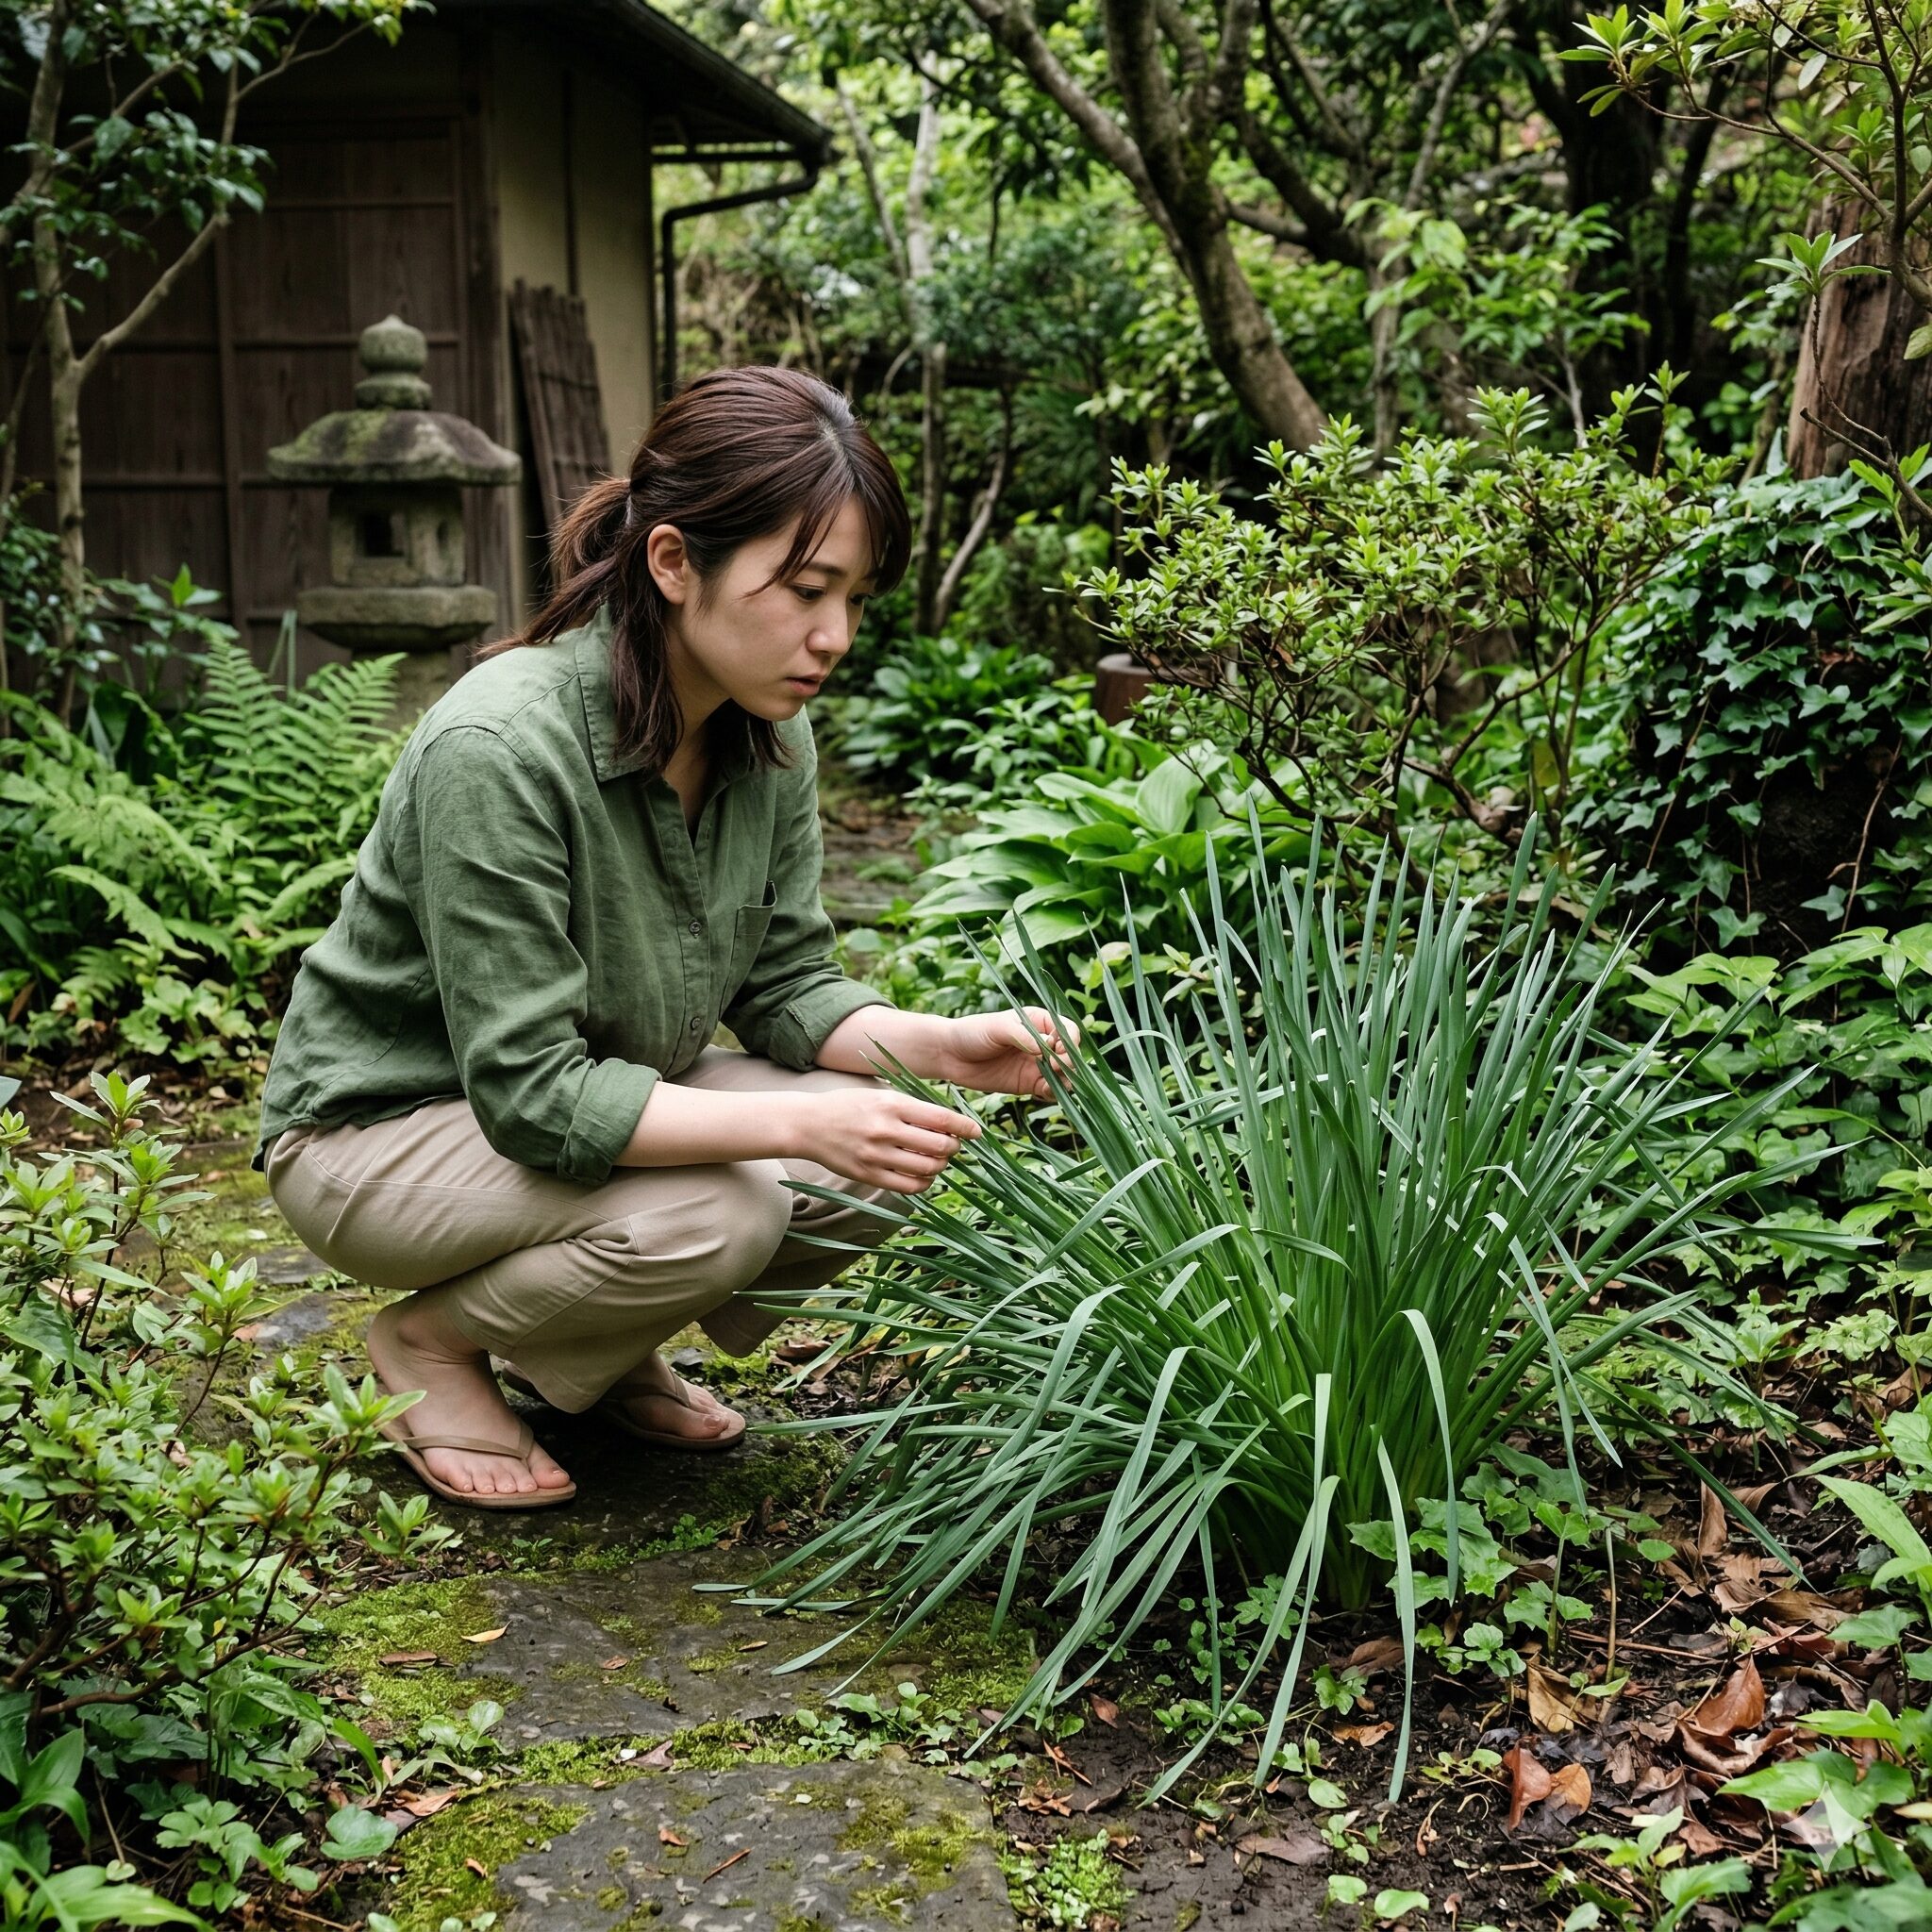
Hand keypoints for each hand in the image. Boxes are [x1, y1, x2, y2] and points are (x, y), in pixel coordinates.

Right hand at [788, 1087, 982, 1193]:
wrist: (808, 1124)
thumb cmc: (849, 1106)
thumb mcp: (881, 1095)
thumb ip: (913, 1108)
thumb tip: (949, 1123)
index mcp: (892, 1105)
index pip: (941, 1119)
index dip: (964, 1127)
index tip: (975, 1132)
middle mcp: (885, 1130)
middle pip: (939, 1146)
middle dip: (954, 1148)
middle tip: (953, 1146)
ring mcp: (876, 1155)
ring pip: (927, 1169)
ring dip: (941, 1166)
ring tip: (938, 1160)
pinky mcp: (868, 1175)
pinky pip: (908, 1187)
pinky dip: (924, 1184)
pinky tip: (924, 1176)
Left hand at [934, 1007, 1080, 1099]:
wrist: (950, 1055)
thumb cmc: (973, 1032)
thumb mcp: (997, 1028)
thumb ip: (1023, 1036)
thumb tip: (1047, 1046)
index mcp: (1039, 1022)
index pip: (1068, 1031)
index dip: (1069, 1042)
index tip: (1055, 1051)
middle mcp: (1042, 1043)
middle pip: (1071, 1055)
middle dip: (1068, 1064)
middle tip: (1051, 1068)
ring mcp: (1037, 1065)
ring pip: (1064, 1075)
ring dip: (1064, 1081)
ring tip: (1047, 1084)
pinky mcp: (1028, 1084)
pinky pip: (1050, 1090)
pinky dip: (1053, 1094)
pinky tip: (1042, 1093)